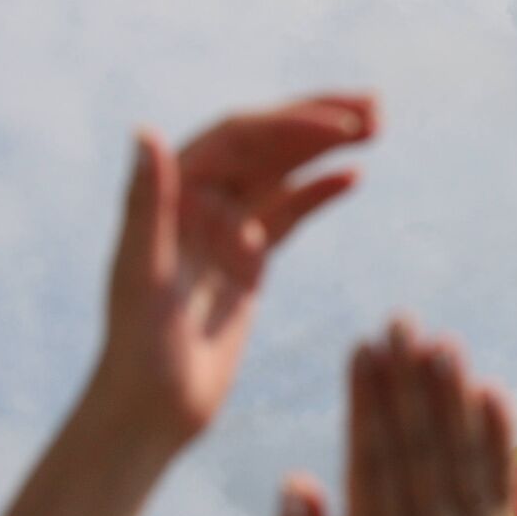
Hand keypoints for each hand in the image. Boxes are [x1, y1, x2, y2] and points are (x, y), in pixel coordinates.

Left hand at [95, 94, 377, 447]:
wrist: (152, 410)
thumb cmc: (139, 349)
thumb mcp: (141, 275)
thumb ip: (146, 202)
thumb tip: (145, 132)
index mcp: (173, 192)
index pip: (239, 137)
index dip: (291, 123)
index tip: (342, 125)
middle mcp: (198, 200)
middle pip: (267, 143)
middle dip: (319, 120)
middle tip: (375, 105)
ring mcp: (227, 228)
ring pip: (284, 171)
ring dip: (327, 146)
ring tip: (377, 126)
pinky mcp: (248, 260)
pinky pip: (290, 213)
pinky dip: (321, 191)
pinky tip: (354, 176)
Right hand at [279, 319, 514, 515]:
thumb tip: (295, 481)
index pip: (371, 460)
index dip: (367, 402)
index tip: (362, 349)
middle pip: (418, 445)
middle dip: (408, 379)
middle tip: (401, 323)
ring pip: (461, 451)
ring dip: (452, 393)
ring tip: (442, 341)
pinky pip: (502, 473)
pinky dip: (499, 430)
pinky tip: (489, 386)